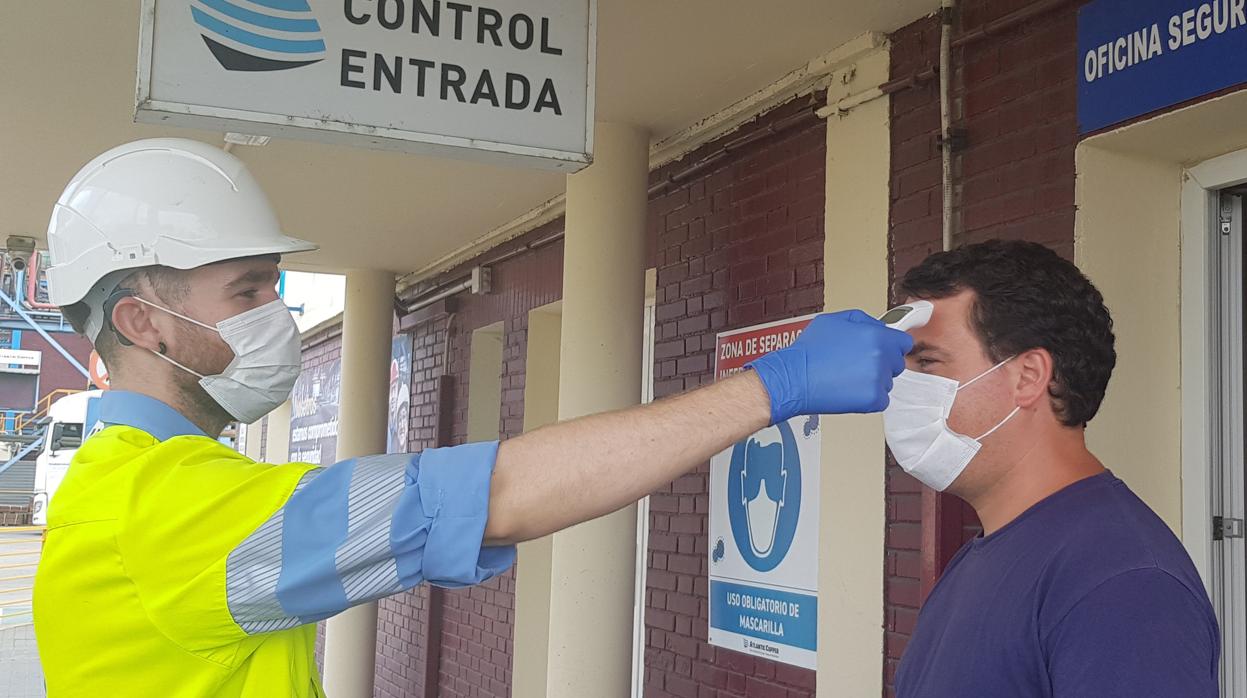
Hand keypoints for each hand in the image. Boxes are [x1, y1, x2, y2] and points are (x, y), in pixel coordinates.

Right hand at [747, 310, 912, 423]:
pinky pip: (881, 400)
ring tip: (847, 377)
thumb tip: (879, 326)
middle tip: (858, 364)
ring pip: (887, 381)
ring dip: (873, 380)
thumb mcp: (833, 320)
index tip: (886, 350)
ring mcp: (878, 379)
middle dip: (882, 363)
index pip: (903, 342)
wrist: (793, 379)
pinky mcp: (873, 400)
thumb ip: (863, 320)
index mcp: (875, 335)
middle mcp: (880, 356)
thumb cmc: (808, 352)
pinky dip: (868, 398)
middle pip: (897, 363)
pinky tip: (849, 389)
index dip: (892, 345)